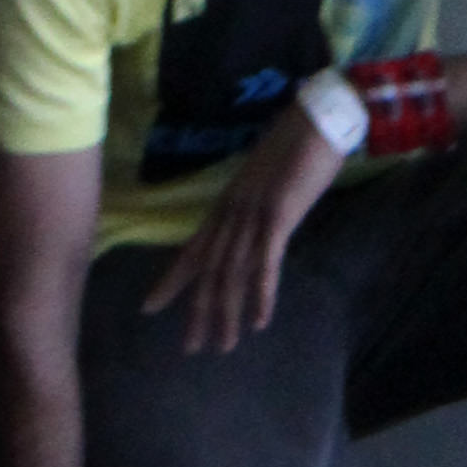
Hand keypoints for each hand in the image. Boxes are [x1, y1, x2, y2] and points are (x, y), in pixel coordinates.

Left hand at [142, 99, 344, 356]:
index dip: (172, 280)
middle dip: (197, 310)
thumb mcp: (268, 185)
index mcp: (226, 205)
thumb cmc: (297, 149)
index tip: (150, 308)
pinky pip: (265, 260)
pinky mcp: (278, 215)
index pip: (193, 250)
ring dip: (227, 312)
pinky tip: (260, 320)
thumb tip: (254, 234)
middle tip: (189, 347)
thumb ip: (257, 210)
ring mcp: (252, 213)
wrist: (316, 118)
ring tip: (223, 345)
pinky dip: (261, 292)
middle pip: (207, 268)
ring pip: (231, 271)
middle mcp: (231, 211)